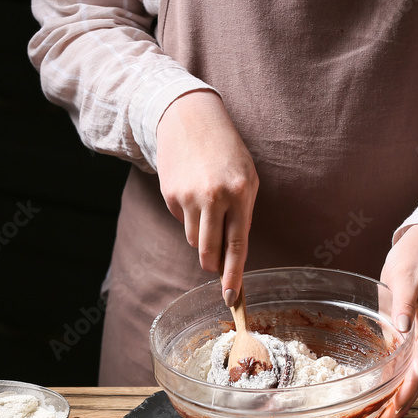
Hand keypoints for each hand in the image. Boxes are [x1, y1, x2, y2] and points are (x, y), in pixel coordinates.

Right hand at [156, 90, 258, 305]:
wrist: (189, 119)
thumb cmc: (226, 151)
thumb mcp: (246, 177)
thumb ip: (242, 214)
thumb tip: (232, 255)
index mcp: (239, 193)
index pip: (237, 246)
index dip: (234, 276)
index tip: (232, 298)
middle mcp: (214, 197)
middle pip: (208, 252)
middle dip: (212, 265)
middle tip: (215, 265)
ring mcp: (189, 197)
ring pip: (193, 240)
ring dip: (200, 235)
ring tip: (207, 208)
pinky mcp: (170, 195)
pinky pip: (181, 221)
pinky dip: (188, 215)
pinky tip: (192, 191)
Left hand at [379, 225, 417, 417]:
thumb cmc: (417, 256)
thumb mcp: (407, 276)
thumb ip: (403, 303)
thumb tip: (402, 329)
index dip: (410, 387)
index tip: (397, 406)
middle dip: (406, 399)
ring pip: (417, 368)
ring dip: (404, 392)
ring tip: (388, 415)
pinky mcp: (417, 329)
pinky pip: (410, 358)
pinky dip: (400, 376)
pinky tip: (388, 389)